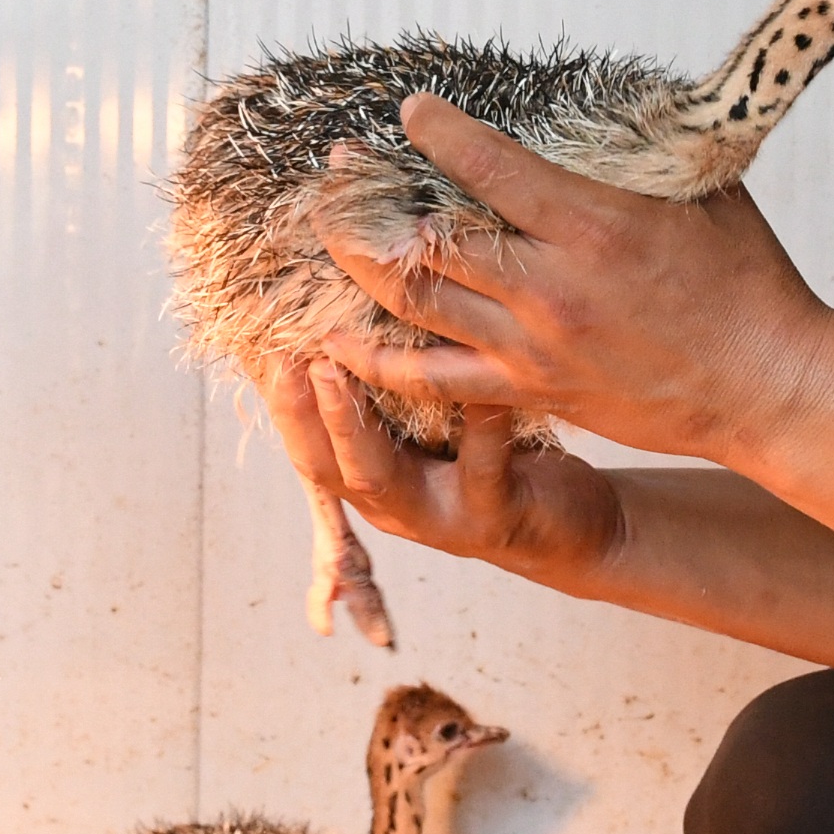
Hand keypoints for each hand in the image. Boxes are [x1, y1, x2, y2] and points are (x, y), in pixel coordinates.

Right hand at [253, 355, 624, 583]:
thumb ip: (394, 386)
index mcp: (370, 478)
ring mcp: (440, 518)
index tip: (259, 340)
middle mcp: (393, 505)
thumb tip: (353, 304)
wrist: (575, 528)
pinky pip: (481, 471)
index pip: (306, 442)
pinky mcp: (494, 518)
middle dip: (301, 409)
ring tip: (341, 366)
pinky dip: (479, 426)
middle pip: (326, 465)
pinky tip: (478, 387)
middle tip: (287, 353)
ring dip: (352, 423)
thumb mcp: (435, 426)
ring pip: (380, 478)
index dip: (278, 397)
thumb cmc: (495, 457)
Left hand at [316, 94, 833, 466]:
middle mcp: (550, 289)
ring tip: (327, 233)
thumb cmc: (745, 281)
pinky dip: (378, 360)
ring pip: (414, 307)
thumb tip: (600, 94)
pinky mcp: (528, 393)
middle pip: (428, 240)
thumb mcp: (702, 187)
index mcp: (593, 226)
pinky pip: (432, 378)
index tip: (410, 112)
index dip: (438, 134)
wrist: (767, 385)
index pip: (490, 169)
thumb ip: (639, 145)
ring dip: (359, 266)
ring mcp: (532, 348)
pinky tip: (335, 338)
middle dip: (370, 199)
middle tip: (339, 169)